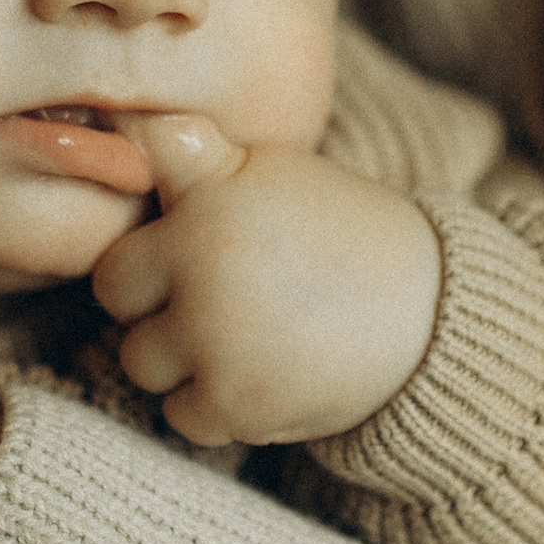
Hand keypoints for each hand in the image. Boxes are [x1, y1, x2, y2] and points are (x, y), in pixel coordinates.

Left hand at [94, 123, 443, 447]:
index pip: (115, 264)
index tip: (191, 264)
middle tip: (218, 302)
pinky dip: (212, 406)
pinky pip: (182, 417)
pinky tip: (257, 373)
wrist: (428, 309)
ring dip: (180, 360)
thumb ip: (189, 158)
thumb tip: (116, 127)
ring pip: (144, 367)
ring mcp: (218, 347)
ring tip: (240, 336)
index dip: (150, 266)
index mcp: (205, 215)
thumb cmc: (336, 231)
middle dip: (155, 310)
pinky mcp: (240, 405)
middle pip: (119, 314)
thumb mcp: (266, 173)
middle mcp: (202, 279)